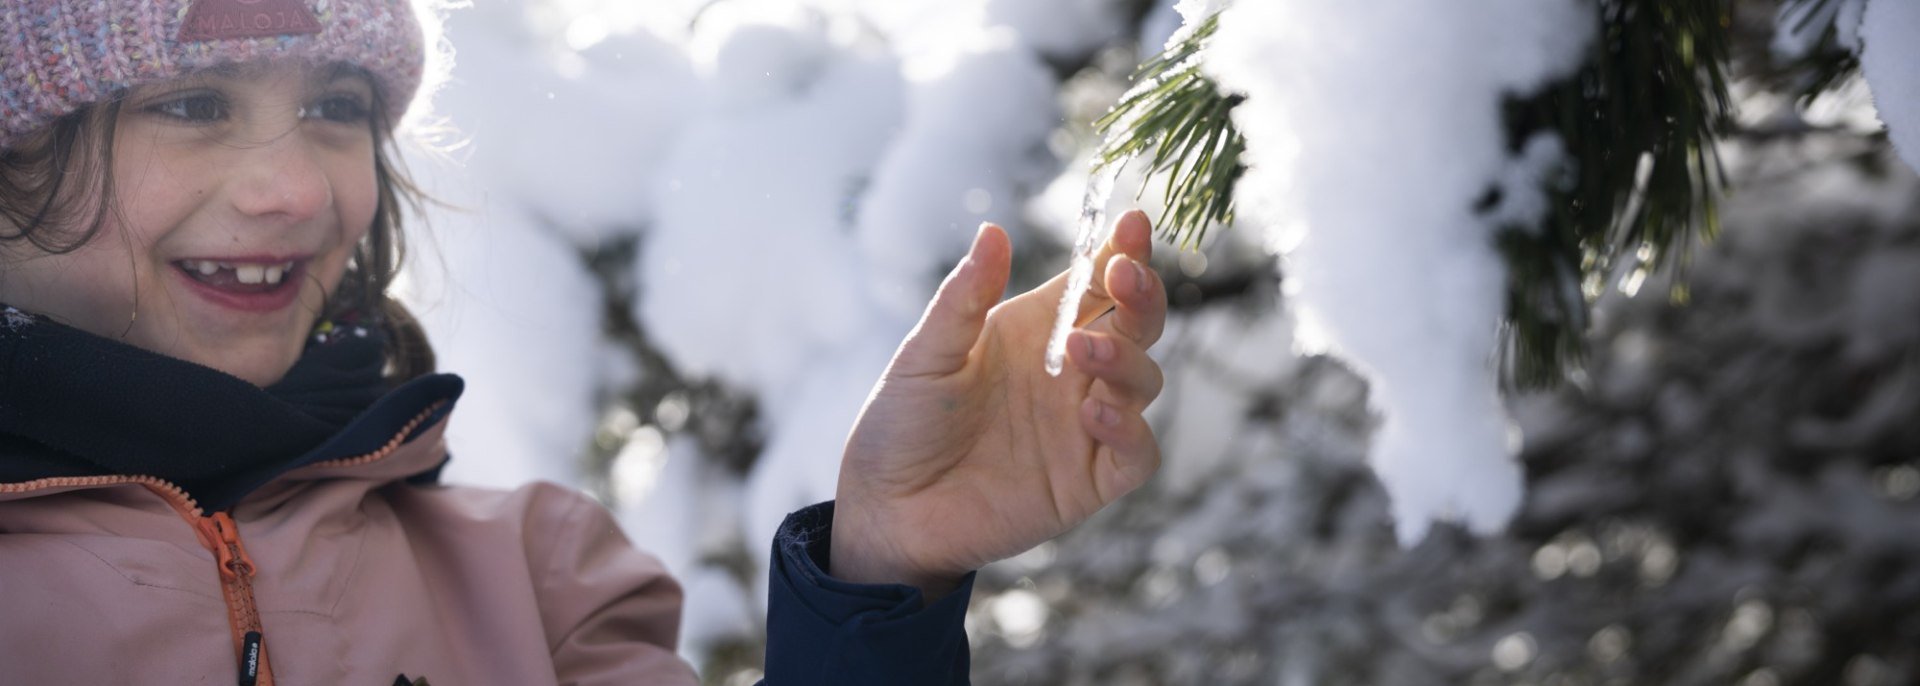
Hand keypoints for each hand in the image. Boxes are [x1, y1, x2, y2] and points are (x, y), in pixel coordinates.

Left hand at [831, 210, 1167, 598]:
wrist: (886, 509)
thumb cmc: (901, 424)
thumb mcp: (926, 354)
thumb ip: (964, 298)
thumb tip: (992, 231)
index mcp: (1037, 330)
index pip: (1096, 281)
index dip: (1121, 250)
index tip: (1132, 221)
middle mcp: (1071, 372)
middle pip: (1135, 322)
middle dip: (1141, 292)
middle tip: (1125, 272)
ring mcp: (1085, 426)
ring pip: (1144, 380)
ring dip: (1126, 358)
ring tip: (1082, 351)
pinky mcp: (1089, 481)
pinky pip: (1136, 453)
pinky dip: (1129, 429)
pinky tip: (1094, 412)